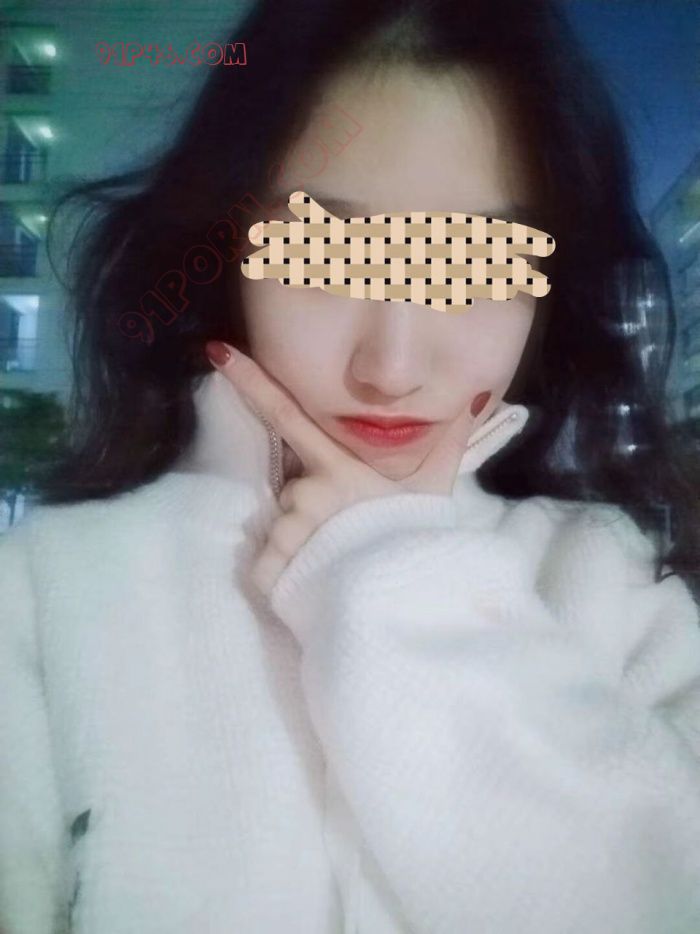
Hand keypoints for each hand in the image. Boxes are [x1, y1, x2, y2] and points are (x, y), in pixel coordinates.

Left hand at [205, 341, 476, 595]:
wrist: (410, 602)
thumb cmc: (420, 541)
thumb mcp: (437, 488)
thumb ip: (448, 440)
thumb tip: (475, 394)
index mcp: (338, 468)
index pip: (286, 415)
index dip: (252, 382)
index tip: (217, 352)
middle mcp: (308, 492)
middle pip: (292, 490)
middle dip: (312, 509)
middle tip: (349, 535)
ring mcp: (289, 532)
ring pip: (281, 528)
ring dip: (301, 544)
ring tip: (338, 564)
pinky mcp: (274, 570)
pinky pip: (267, 566)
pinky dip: (284, 577)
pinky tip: (316, 585)